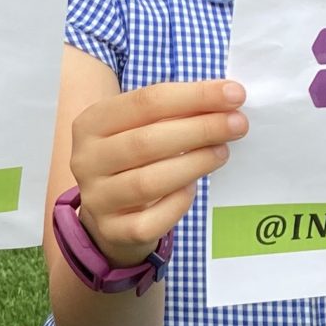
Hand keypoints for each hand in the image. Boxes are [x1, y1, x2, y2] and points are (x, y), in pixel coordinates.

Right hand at [70, 77, 246, 262]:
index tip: (234, 94)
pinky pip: (151, 220)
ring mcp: (97, 198)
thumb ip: (175, 112)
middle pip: (146, 140)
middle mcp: (87, 160)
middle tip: (238, 124)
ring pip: (148, 182)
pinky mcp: (112, 231)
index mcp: (92, 123)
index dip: (194, 96)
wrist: (109, 214)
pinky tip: (193, 188)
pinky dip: (177, 203)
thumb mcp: (141, 127)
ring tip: (222, 152)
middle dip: (200, 129)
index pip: (146, 102)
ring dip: (194, 164)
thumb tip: (226, 100)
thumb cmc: (134, 159)